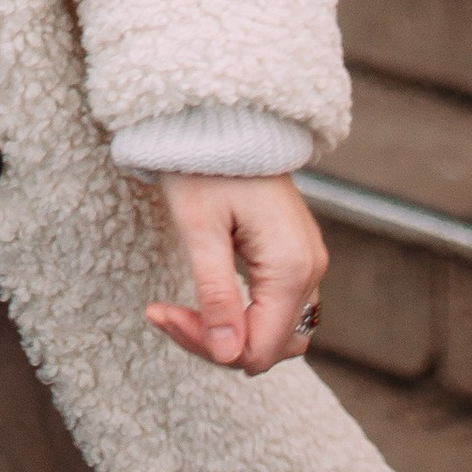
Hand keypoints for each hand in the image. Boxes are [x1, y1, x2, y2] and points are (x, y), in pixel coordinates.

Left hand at [145, 174, 327, 374]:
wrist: (224, 115)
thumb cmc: (205, 162)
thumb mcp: (199, 227)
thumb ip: (216, 294)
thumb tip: (226, 356)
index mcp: (290, 266)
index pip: (258, 348)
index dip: (209, 346)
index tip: (161, 314)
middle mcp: (310, 269)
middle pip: (271, 346)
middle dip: (217, 343)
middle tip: (166, 314)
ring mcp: (306, 261)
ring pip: (276, 331)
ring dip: (230, 333)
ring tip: (180, 311)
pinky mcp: (294, 253)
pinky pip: (277, 307)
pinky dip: (243, 315)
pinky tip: (207, 301)